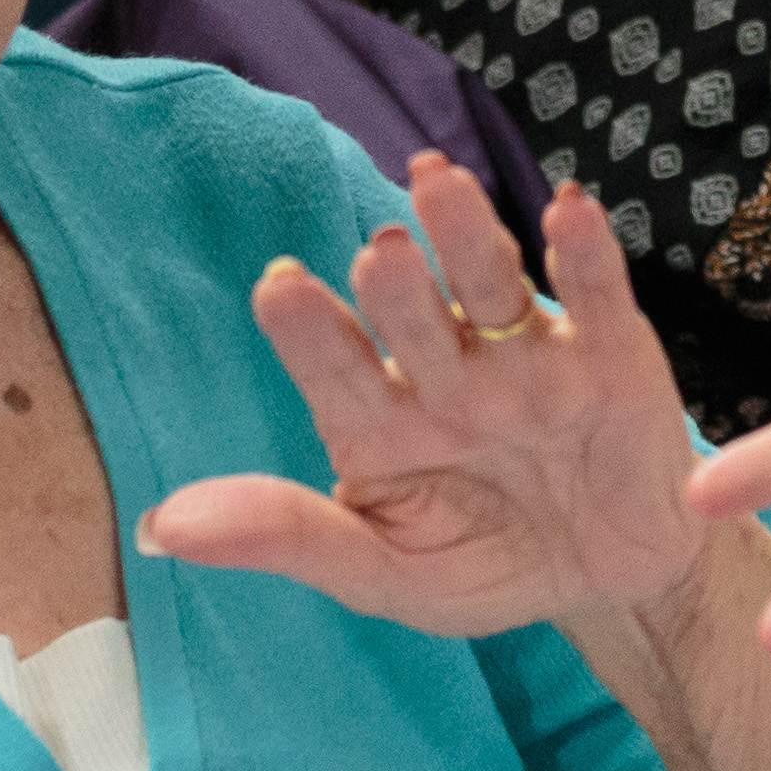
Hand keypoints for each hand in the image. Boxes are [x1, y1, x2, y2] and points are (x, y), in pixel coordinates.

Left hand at [145, 157, 712, 639]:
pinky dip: (583, 255)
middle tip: (381, 256)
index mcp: (377, 418)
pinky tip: (568, 212)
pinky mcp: (609, 354)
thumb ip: (287, 538)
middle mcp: (446, 372)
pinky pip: (595, 297)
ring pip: (491, 285)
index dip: (307, 328)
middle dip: (395, 285)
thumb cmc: (484, 567)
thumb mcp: (381, 573)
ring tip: (438, 183)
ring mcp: (526, 357)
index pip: (332, 364)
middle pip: (412, 313)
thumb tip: (158, 530)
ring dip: (466, 234)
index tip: (282, 289)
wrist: (612, 587)